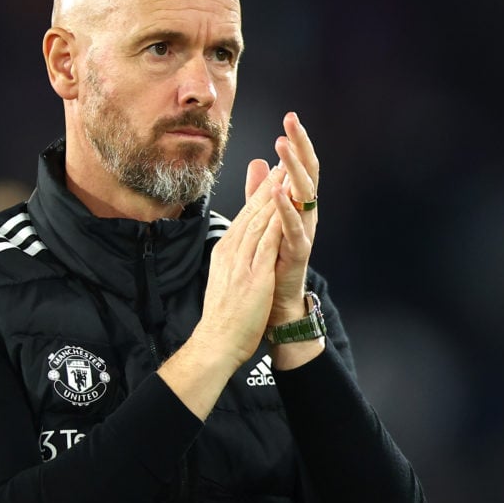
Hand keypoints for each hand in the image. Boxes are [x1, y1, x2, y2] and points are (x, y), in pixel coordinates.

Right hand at [198, 163, 288, 364]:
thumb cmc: (223, 317)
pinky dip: (277, 221)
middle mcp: (231, 250)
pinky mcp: (253, 274)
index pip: (245, 216)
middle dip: (268, 184)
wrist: (216, 342)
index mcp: (226, 250)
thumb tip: (238, 243)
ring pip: (259, 221)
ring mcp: (241, 261)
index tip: (272, 174)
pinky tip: (287, 206)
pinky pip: (267, 243)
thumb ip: (235, 257)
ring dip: (274, 195)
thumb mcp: (227, 278)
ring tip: (287, 172)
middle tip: (282, 160)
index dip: (260, 193)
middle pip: (252, 212)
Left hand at [245, 112, 318, 325]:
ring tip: (282, 146)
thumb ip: (261, 191)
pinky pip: (293, 226)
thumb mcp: (264, 218)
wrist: (275, 301)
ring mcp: (304, 230)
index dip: (297, 142)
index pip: (300, 166)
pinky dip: (286, 208)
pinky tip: (278, 191)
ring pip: (304, 194)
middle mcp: (306, 213)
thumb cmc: (272, 258)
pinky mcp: (298, 251)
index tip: (290, 116)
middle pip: (307, 172)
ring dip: (293, 169)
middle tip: (292, 121)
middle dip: (300, 146)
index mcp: (299, 203)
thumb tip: (260, 161)